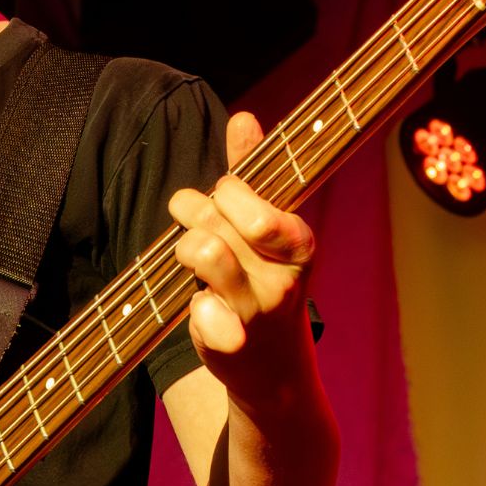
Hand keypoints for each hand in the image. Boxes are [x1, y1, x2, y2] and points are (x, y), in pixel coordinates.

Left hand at [168, 109, 318, 410]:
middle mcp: (285, 277)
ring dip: (185, 250)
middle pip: (217, 221)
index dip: (226, 192)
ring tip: (193, 260)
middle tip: (190, 221)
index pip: (255, 202)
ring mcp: (258, 312)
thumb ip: (253, 173)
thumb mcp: (268, 229)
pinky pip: (195, 309)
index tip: (221, 196)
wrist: (273, 369)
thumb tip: (244, 117)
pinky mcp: (233, 346)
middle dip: (192, 213)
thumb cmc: (263, 282)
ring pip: (203, 252)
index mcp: (299, 244)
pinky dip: (192, 308)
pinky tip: (205, 310)